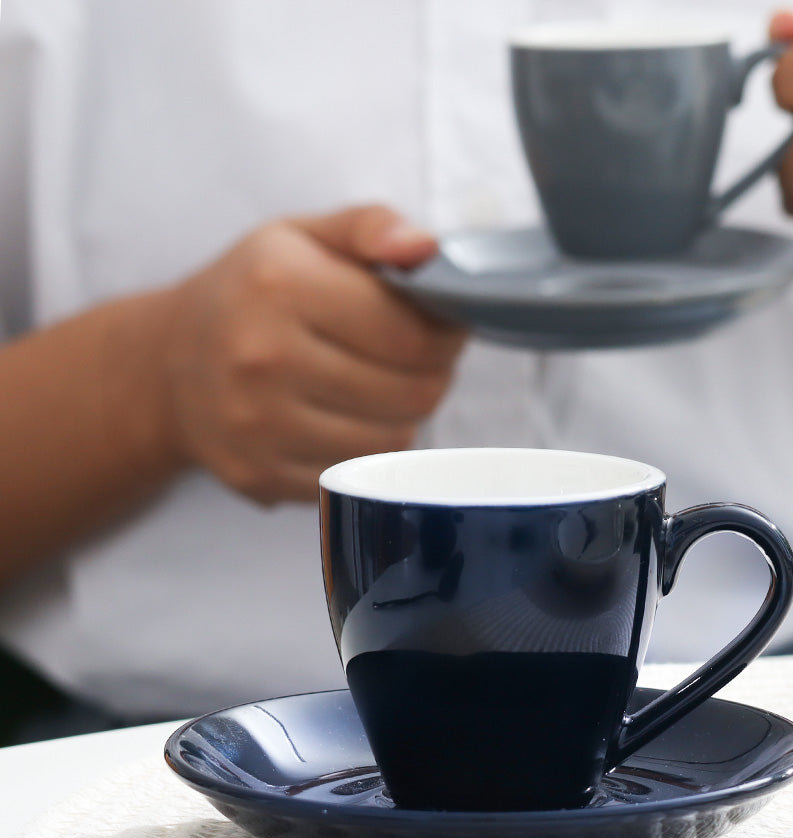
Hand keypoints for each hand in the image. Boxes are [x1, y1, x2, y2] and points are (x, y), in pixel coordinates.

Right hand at [153, 205, 466, 503]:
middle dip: (433, 376)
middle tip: (418, 360)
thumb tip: (426, 247)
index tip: (446, 329)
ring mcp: (256, 427)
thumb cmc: (253, 293)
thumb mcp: (302, 237)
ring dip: (404, 416)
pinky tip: (348, 420)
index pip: (411, 335)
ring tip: (383, 388)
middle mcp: (260, 359)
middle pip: (410, 393)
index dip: (446, 336)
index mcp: (279, 286)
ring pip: (392, 441)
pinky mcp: (259, 476)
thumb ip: (371, 228)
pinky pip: (357, 476)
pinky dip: (367, 452)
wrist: (169, 365)